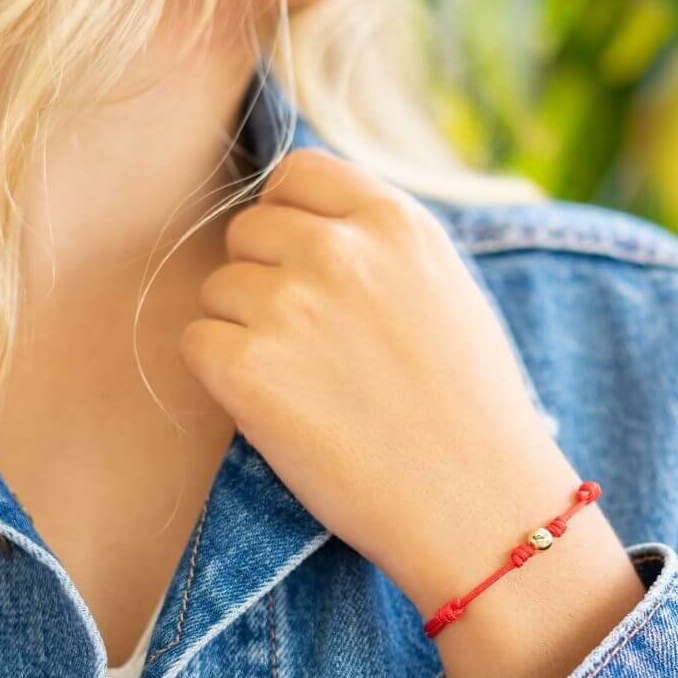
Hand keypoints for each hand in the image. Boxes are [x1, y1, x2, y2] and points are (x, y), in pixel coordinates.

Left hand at [184, 148, 559, 580]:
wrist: (481, 505)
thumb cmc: (475, 412)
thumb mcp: (451, 295)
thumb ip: (383, 248)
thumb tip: (310, 226)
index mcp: (396, 223)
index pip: (298, 173)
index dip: (290, 218)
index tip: (301, 264)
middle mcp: (339, 251)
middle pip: (248, 232)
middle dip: (265, 279)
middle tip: (309, 345)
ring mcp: (289, 307)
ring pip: (217, 291)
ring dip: (245, 332)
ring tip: (307, 387)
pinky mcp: (247, 370)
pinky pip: (196, 345)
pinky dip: (224, 378)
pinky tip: (280, 413)